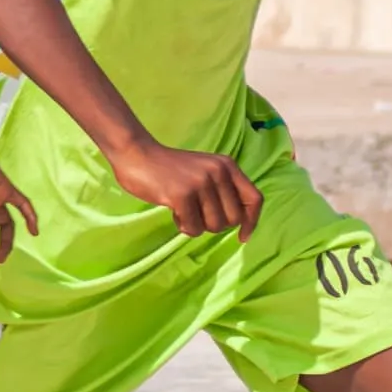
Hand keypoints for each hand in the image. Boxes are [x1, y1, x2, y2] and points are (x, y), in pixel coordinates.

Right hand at [109, 140, 262, 239]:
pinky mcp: (182, 195)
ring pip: (214, 226)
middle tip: (198, 214)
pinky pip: (193, 228)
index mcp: (227, 165)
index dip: (251, 222)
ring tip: (184, 210)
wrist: (136, 154)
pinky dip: (184, 227)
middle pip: (234, 218)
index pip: (255, 199)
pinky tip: (174, 212)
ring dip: (198, 225)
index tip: (242, 236)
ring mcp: (201, 183)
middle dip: (216, 224)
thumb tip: (241, 221)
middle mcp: (219, 172)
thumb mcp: (205, 170)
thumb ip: (223, 189)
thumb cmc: (169, 168)